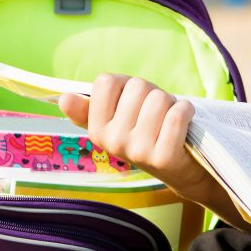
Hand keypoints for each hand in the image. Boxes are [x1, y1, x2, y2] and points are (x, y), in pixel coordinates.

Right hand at [59, 74, 216, 203]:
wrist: (180, 169)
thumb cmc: (149, 133)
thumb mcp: (118, 120)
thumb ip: (91, 108)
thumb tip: (64, 98)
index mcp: (97, 130)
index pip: (106, 82)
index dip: (126, 84)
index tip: (133, 101)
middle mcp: (112, 142)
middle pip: (137, 85)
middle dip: (152, 93)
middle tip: (156, 114)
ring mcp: (136, 151)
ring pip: (158, 98)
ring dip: (171, 103)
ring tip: (169, 120)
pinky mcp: (163, 157)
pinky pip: (177, 114)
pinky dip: (186, 110)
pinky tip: (184, 121)